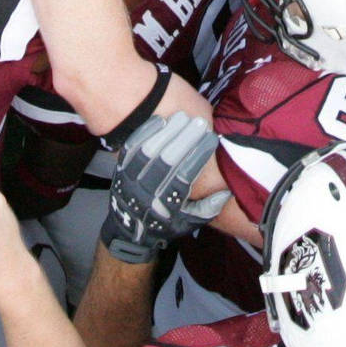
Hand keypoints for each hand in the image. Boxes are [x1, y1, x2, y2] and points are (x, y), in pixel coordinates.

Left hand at [102, 113, 230, 262]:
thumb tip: (226, 191)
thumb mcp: (189, 223)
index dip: (198, 157)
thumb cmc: (165, 224)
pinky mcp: (119, 170)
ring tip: (182, 116)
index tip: (211, 139)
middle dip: (184, 139)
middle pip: (166, 162)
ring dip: (166, 132)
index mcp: (165, 209)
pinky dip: (144, 132)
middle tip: (199, 122)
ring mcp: (130, 181)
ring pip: (148, 152)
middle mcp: (145, 195)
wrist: (129, 229)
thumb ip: (207, 208)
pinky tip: (160, 120)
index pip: (184, 178)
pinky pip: (131, 148)